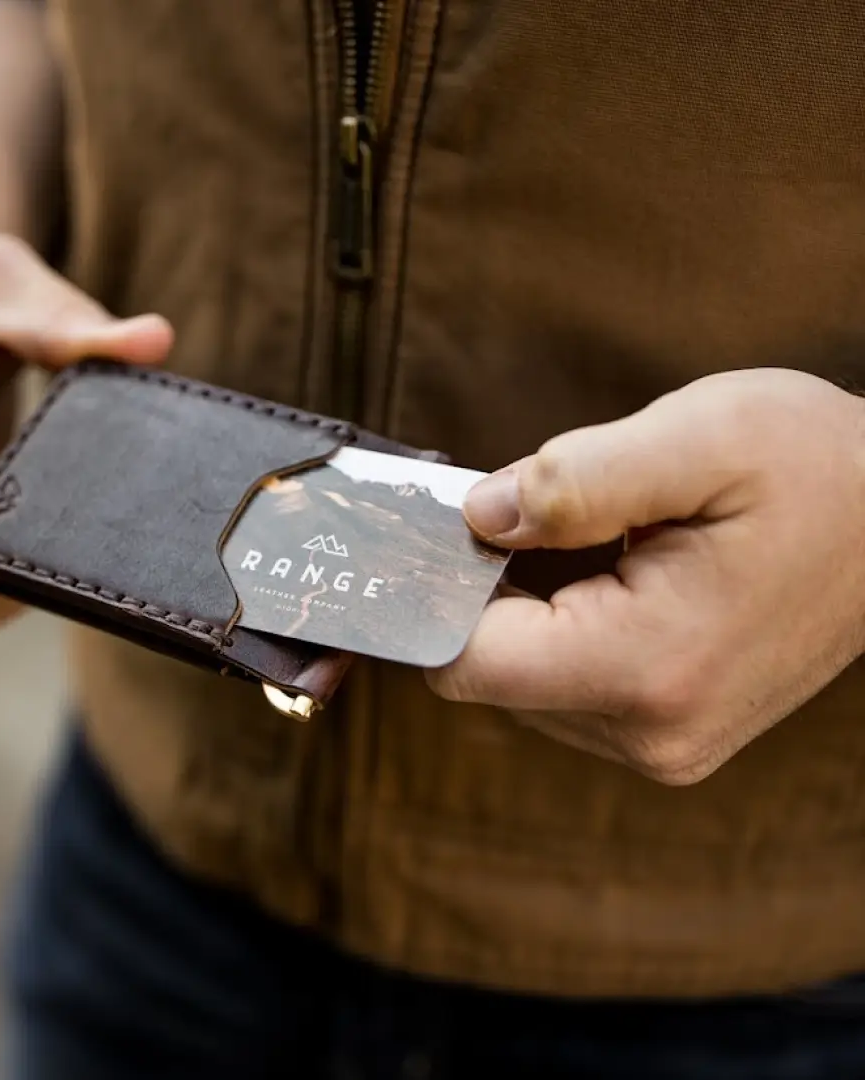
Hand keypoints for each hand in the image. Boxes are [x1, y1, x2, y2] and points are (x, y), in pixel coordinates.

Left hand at [427, 369, 864, 784]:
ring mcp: (662, 744)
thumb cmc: (818, 469)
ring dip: (530, 610)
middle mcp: (649, 731)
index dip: (437, 591)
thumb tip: (476, 517)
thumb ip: (573, 479)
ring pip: (523, 682)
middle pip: (490, 673)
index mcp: (646, 667)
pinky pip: (565, 687)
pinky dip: (562, 629)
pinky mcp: (669, 734)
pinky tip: (612, 577)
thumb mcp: (702, 436)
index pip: (468, 664)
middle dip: (490, 592)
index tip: (444, 530)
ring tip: (599, 545)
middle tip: (540, 518)